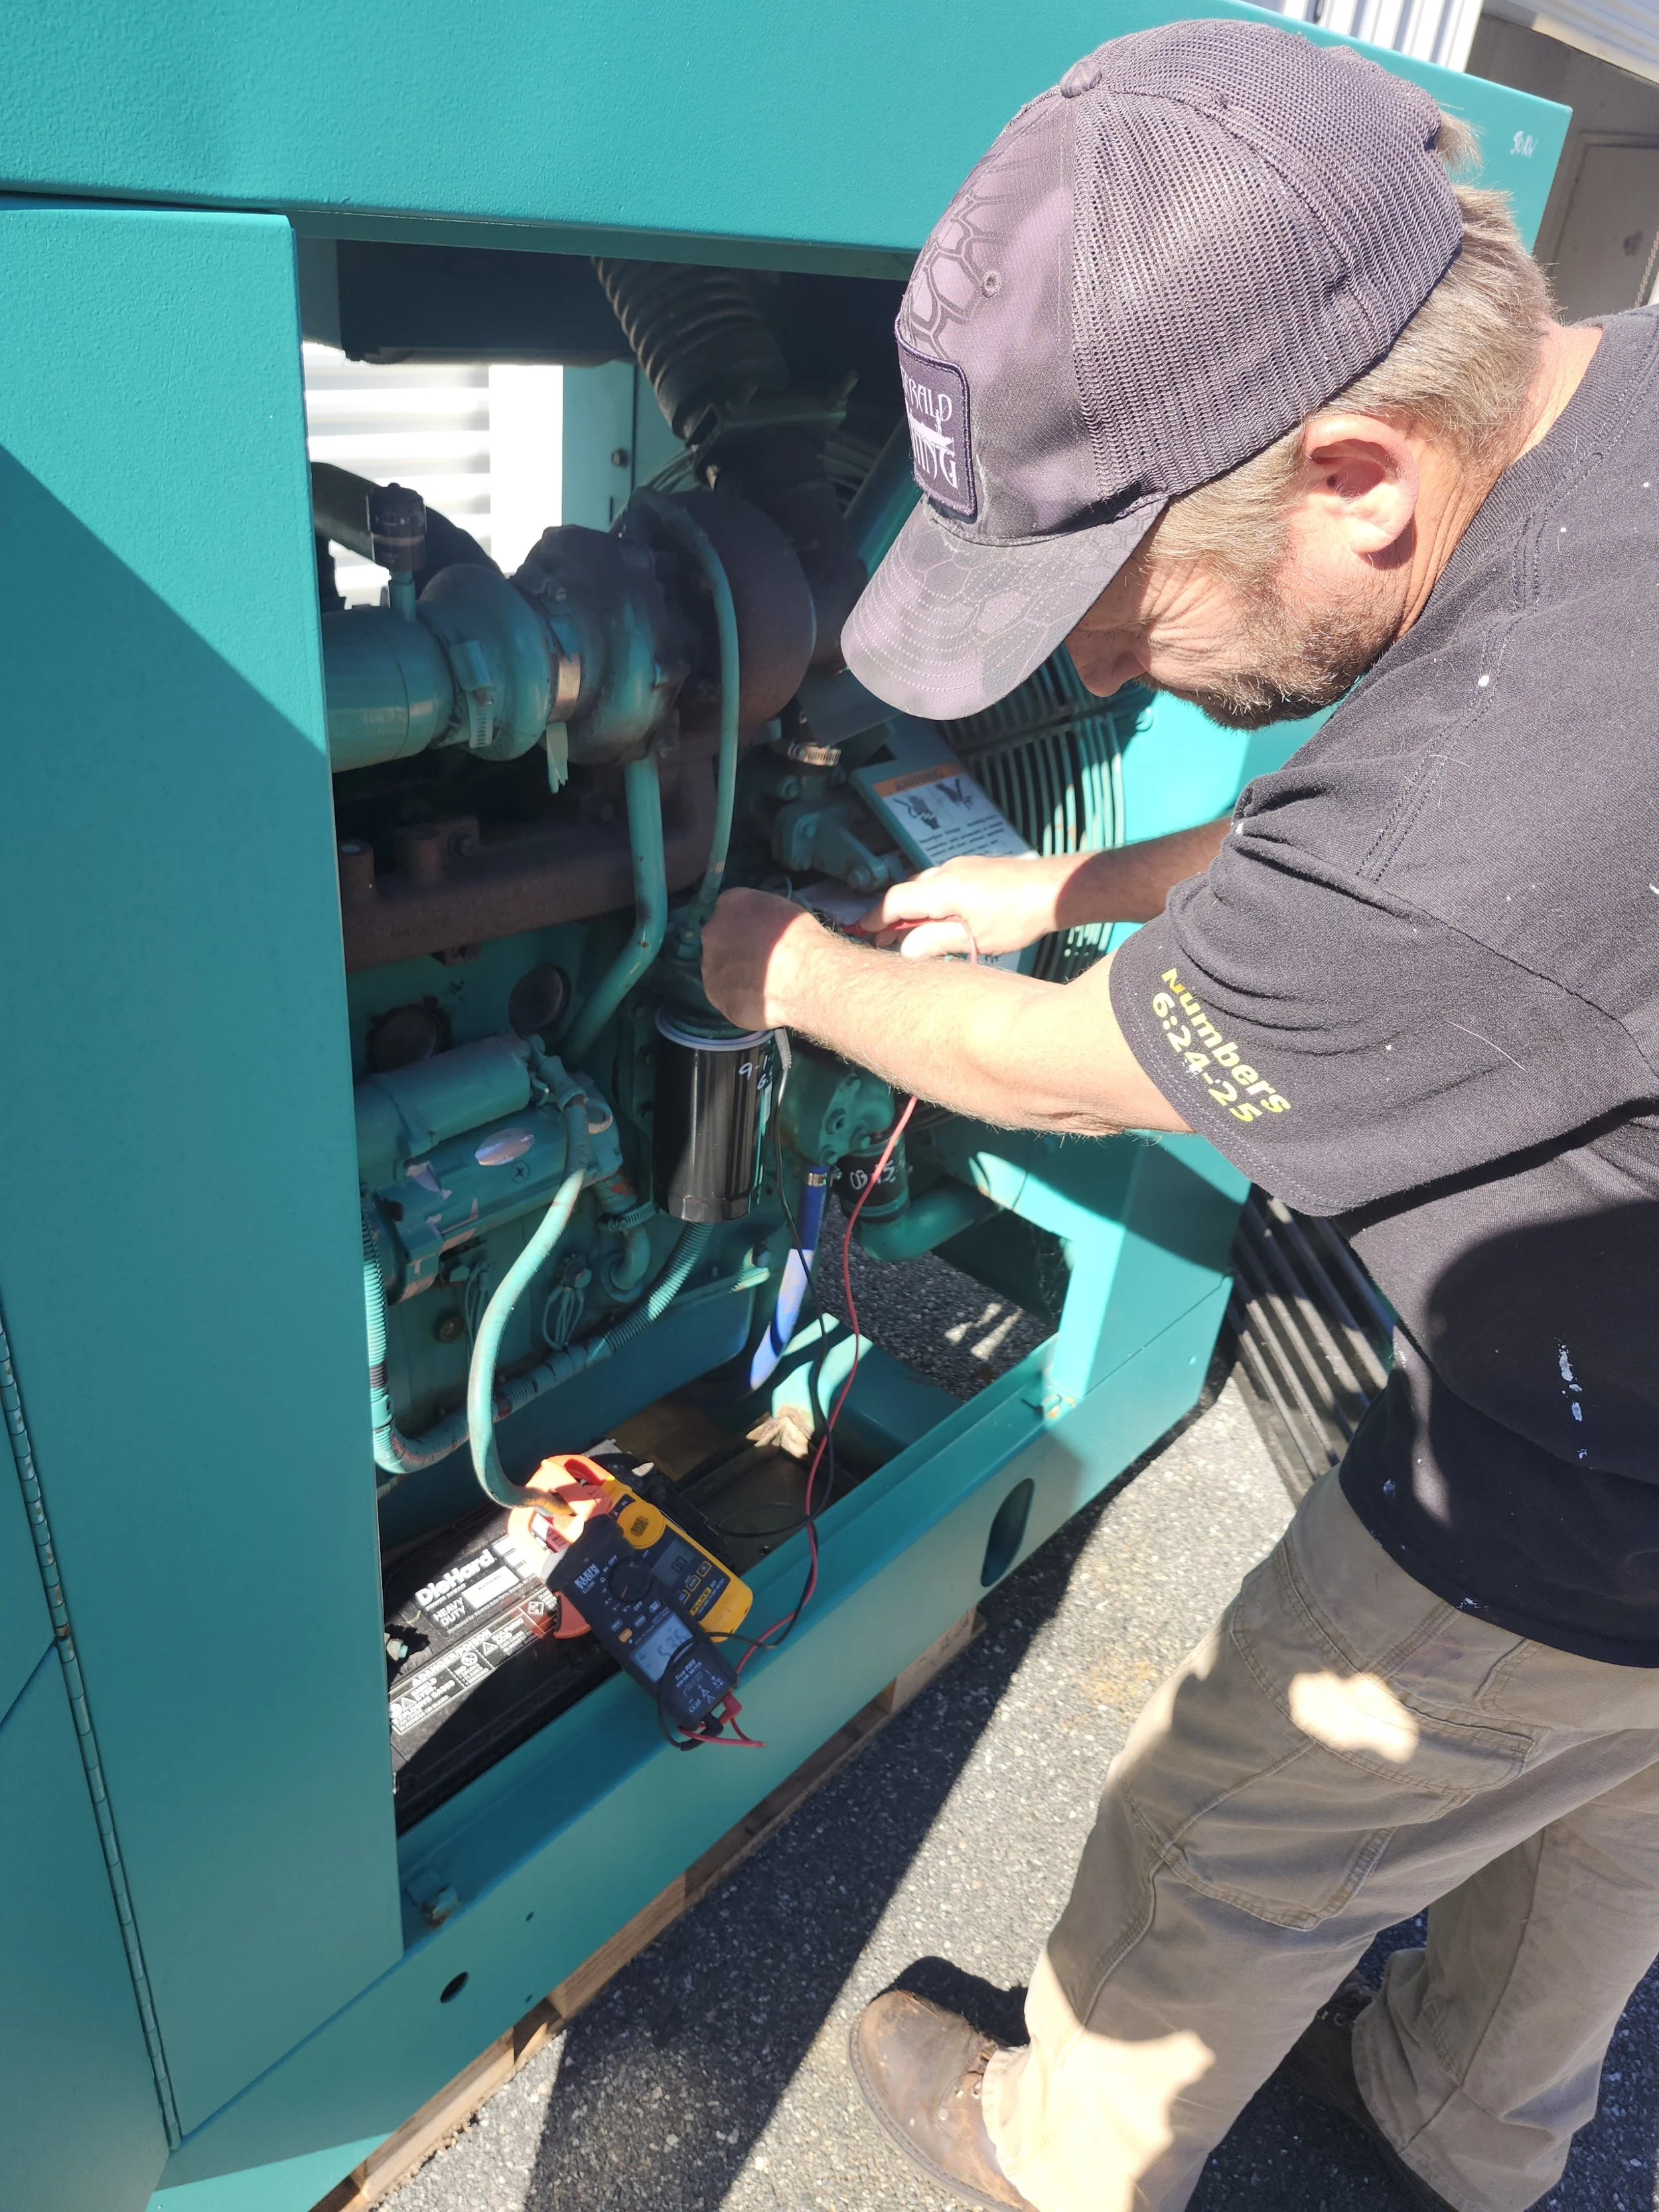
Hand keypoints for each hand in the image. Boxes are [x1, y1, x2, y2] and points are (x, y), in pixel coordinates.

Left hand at [700, 887, 830, 1030]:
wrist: (799, 979)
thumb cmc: (801, 940)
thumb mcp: (788, 913)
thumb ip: (767, 918)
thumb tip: (768, 929)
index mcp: (732, 902)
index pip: (734, 908)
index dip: (750, 923)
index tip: (763, 934)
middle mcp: (713, 930)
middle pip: (722, 937)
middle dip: (738, 947)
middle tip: (762, 960)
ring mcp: (710, 964)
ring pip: (721, 967)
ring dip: (737, 973)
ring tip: (764, 985)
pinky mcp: (714, 994)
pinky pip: (726, 993)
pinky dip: (740, 997)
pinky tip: (760, 1000)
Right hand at [860, 853, 1072, 958]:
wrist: (1054, 889)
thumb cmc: (1018, 916)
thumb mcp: (975, 938)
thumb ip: (936, 942)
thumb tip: (904, 950)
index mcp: (942, 888)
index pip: (894, 901)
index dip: (875, 918)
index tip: (864, 933)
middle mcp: (947, 871)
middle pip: (906, 893)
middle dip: (893, 917)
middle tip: (885, 943)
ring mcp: (961, 866)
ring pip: (924, 887)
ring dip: (914, 910)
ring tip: (913, 936)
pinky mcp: (974, 868)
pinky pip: (941, 883)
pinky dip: (932, 901)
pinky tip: (941, 920)